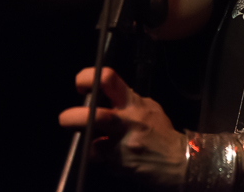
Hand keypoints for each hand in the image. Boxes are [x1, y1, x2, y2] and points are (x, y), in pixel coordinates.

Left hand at [59, 67, 186, 187]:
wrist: (179, 161)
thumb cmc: (163, 133)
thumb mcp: (151, 108)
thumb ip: (129, 103)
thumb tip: (107, 99)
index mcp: (133, 102)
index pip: (108, 79)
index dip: (87, 79)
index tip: (81, 86)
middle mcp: (127, 120)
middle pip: (93, 115)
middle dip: (73, 117)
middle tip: (64, 119)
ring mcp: (122, 144)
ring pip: (91, 143)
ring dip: (87, 142)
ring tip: (91, 141)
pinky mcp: (120, 164)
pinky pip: (100, 159)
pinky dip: (102, 157)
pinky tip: (112, 158)